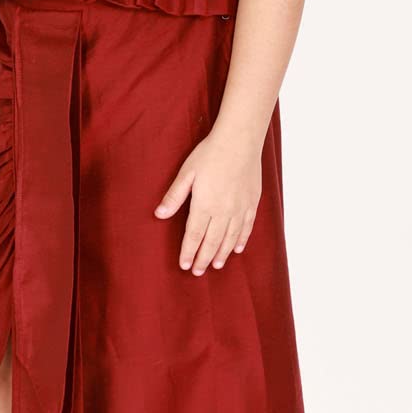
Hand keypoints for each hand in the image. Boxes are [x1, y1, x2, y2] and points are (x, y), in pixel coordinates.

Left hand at [153, 129, 261, 273]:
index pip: (194, 235)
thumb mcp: (187, 173)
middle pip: (212, 242)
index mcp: (205, 204)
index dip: (188, 252)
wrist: (240, 140)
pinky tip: (237, 249)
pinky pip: (247, 227)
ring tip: (216, 266)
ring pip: (230, 238)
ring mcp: (240, 208)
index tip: (183, 265)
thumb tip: (159, 215)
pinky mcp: (252, 202)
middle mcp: (223, 211)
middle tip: (197, 272)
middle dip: (203, 258)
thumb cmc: (210, 153)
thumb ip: (174, 196)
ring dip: (222, 254)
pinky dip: (241, 240)